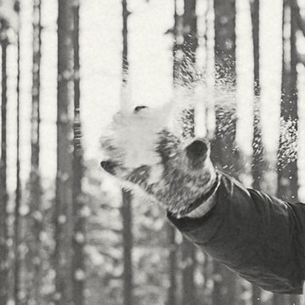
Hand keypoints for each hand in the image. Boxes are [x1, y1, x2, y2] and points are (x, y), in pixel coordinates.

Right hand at [98, 103, 217, 214]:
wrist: (190, 194)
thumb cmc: (196, 171)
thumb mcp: (199, 162)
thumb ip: (198, 152)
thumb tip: (199, 143)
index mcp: (162, 134)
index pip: (149, 118)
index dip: (142, 112)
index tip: (138, 110)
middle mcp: (146, 144)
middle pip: (128, 129)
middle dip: (120, 123)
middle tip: (116, 121)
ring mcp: (138, 160)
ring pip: (120, 148)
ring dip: (111, 143)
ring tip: (105, 141)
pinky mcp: (134, 177)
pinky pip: (120, 171)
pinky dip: (112, 167)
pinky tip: (104, 162)